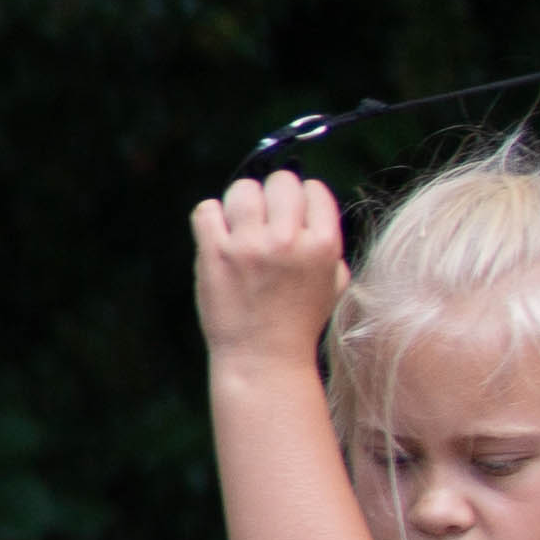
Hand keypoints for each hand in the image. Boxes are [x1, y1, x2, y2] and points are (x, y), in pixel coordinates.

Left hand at [194, 173, 347, 374]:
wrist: (263, 357)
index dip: (303, 196)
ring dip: (242, 200)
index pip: (314, 190)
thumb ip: (327, 244)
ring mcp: (248, 246)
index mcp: (324, 246)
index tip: (295, 209)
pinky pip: (207, 210)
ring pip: (242, 189)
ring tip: (242, 222)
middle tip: (267, 213)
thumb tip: (310, 208)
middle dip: (274, 193)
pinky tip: (219, 233)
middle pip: (280, 182)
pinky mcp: (214, 254)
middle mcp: (287, 241)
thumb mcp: (332, 283)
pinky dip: (211, 216)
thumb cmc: (299, 320)